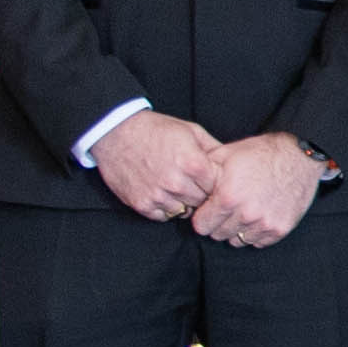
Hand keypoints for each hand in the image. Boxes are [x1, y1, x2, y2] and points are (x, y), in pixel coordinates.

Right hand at [93, 108, 222, 224]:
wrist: (116, 132)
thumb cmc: (155, 129)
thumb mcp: (191, 131)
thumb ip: (214, 149)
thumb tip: (231, 163)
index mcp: (193, 164)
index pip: (218, 187)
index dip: (217, 183)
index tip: (211, 178)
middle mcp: (176, 183)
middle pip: (203, 201)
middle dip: (202, 194)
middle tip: (195, 184)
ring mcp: (158, 196)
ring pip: (184, 211)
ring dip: (184, 202)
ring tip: (178, 187)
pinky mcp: (141, 204)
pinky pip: (163, 217)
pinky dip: (166, 208)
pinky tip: (163, 193)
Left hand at [185, 133, 324, 250]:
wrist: (300, 155)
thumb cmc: (261, 153)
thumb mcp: (225, 154)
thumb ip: (203, 173)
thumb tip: (186, 186)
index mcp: (228, 197)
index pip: (201, 226)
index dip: (203, 216)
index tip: (209, 209)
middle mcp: (246, 214)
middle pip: (218, 235)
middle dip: (219, 223)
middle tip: (228, 208)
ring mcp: (265, 223)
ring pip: (237, 240)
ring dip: (237, 229)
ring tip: (244, 211)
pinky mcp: (281, 228)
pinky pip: (258, 242)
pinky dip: (256, 232)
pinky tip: (259, 216)